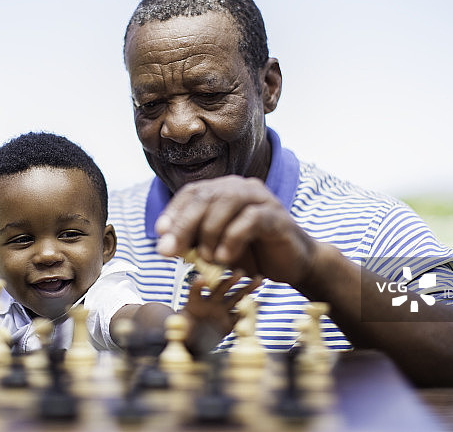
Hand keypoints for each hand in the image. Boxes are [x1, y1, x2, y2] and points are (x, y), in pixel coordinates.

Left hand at [155, 175, 317, 285]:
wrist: (293, 264)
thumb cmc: (253, 254)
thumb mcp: (217, 248)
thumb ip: (195, 242)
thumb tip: (165, 244)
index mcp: (226, 191)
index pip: (193, 192)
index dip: (174, 211)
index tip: (159, 233)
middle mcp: (242, 188)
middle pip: (206, 196)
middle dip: (183, 224)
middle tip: (169, 250)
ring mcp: (261, 199)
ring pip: (226, 203)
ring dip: (209, 232)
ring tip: (205, 258)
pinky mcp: (276, 215)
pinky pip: (250, 220)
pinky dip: (232, 239)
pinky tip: (224, 258)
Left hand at [181, 272, 260, 355]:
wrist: (192, 342)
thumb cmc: (183, 333)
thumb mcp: (178, 329)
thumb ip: (178, 326)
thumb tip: (174, 324)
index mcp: (195, 303)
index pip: (195, 291)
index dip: (198, 285)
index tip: (202, 279)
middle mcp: (210, 303)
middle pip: (221, 289)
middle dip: (230, 281)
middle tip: (240, 273)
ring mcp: (221, 312)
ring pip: (235, 298)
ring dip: (246, 289)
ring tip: (258, 279)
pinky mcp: (228, 323)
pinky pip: (240, 315)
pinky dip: (249, 310)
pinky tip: (259, 302)